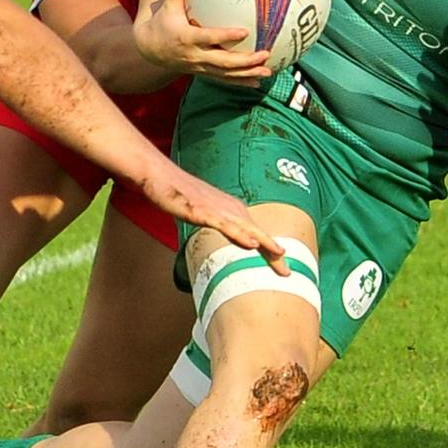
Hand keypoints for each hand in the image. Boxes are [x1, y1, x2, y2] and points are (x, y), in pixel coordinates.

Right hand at [134, 0, 272, 84]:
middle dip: (245, 60)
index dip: (226, 35)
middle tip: (265, 54)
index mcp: (187, 37)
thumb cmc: (161, 22)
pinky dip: (240, 81)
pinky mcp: (202, 73)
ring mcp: (199, 67)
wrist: (148, 49)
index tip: (245, 31)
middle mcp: (195, 55)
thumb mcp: (167, 4)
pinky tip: (257, 82)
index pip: (210, 37)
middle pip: (223, 62)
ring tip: (267, 72)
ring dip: (247, 74)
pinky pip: (223, 79)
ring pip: (225, 74)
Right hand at [135, 163, 288, 272]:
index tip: (283, 269)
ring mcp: (216, 208)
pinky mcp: (202, 210)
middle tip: (288, 273)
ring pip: (245, 228)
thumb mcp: (204, 212)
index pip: (256, 234)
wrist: (159, 174)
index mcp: (231, 209)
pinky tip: (250, 243)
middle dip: (273, 253)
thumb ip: (219, 225)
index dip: (270, 251)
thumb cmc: (178, 193)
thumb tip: (230, 242)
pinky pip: (224, 224)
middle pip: (256, 233)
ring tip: (280, 256)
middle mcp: (229, 208)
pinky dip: (239, 234)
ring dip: (264, 243)